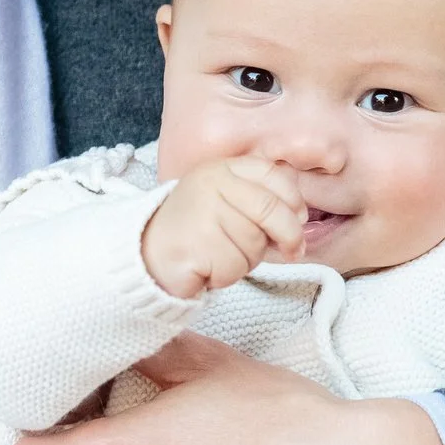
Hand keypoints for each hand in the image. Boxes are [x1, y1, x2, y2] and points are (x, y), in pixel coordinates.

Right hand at [139, 158, 306, 297]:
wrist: (144, 254)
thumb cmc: (195, 231)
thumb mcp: (227, 202)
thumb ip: (259, 200)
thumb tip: (300, 217)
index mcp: (222, 169)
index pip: (274, 175)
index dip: (294, 200)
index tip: (299, 218)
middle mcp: (210, 185)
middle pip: (270, 209)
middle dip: (289, 234)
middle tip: (292, 251)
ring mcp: (201, 213)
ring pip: (254, 243)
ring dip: (247, 260)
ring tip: (221, 255)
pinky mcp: (195, 244)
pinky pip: (235, 266)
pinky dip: (227, 275)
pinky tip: (208, 267)